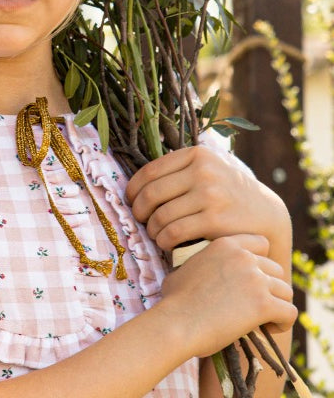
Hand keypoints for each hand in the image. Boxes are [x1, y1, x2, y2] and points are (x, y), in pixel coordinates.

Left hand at [125, 145, 290, 257]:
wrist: (266, 215)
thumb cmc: (227, 194)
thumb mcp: (208, 170)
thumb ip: (179, 170)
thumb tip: (135, 185)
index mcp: (197, 155)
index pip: (149, 172)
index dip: (133, 190)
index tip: (131, 202)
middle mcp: (204, 171)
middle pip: (151, 195)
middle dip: (139, 212)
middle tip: (141, 221)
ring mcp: (210, 194)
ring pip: (160, 216)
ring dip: (152, 230)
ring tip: (156, 234)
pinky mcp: (214, 219)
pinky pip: (173, 232)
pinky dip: (163, 241)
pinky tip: (166, 243)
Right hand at [158, 233, 296, 359]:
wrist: (174, 324)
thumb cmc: (172, 304)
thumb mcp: (183, 271)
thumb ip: (202, 265)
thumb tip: (200, 273)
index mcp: (226, 245)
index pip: (261, 244)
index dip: (261, 264)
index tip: (252, 282)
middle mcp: (244, 258)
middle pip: (276, 270)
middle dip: (269, 289)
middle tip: (255, 306)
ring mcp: (256, 280)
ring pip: (285, 292)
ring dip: (276, 306)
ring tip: (262, 321)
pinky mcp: (264, 304)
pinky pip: (289, 312)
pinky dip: (283, 323)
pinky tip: (269, 329)